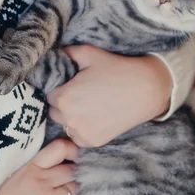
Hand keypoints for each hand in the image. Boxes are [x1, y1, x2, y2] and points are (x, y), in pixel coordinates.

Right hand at [0, 139, 77, 194]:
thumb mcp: (17, 178)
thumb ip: (38, 168)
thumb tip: (61, 163)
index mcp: (32, 168)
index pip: (59, 149)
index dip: (71, 150)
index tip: (73, 156)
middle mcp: (43, 181)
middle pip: (71, 171)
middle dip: (68, 178)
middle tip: (60, 187)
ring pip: (74, 190)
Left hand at [47, 45, 172, 147]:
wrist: (145, 89)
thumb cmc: (116, 68)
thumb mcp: (88, 53)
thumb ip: (66, 52)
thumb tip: (54, 54)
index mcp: (64, 97)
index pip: (49, 94)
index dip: (59, 87)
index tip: (70, 83)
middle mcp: (69, 118)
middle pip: (54, 110)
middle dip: (63, 102)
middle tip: (80, 92)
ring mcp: (81, 133)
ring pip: (64, 124)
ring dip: (70, 116)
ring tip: (87, 104)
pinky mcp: (93, 142)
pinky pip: (76, 136)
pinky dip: (81, 128)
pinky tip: (94, 115)